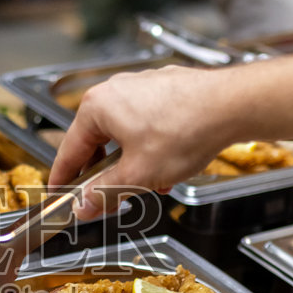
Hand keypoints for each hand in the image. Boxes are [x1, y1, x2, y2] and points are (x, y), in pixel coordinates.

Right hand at [50, 66, 233, 218]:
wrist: (231, 105)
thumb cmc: (186, 130)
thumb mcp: (138, 175)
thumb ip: (105, 192)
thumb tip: (84, 206)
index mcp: (97, 107)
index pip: (69, 151)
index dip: (64, 180)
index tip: (60, 197)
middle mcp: (115, 90)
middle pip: (96, 142)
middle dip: (105, 174)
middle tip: (108, 198)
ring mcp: (141, 86)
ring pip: (124, 134)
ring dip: (131, 163)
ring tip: (148, 185)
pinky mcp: (164, 88)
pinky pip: (146, 123)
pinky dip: (150, 147)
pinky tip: (167, 166)